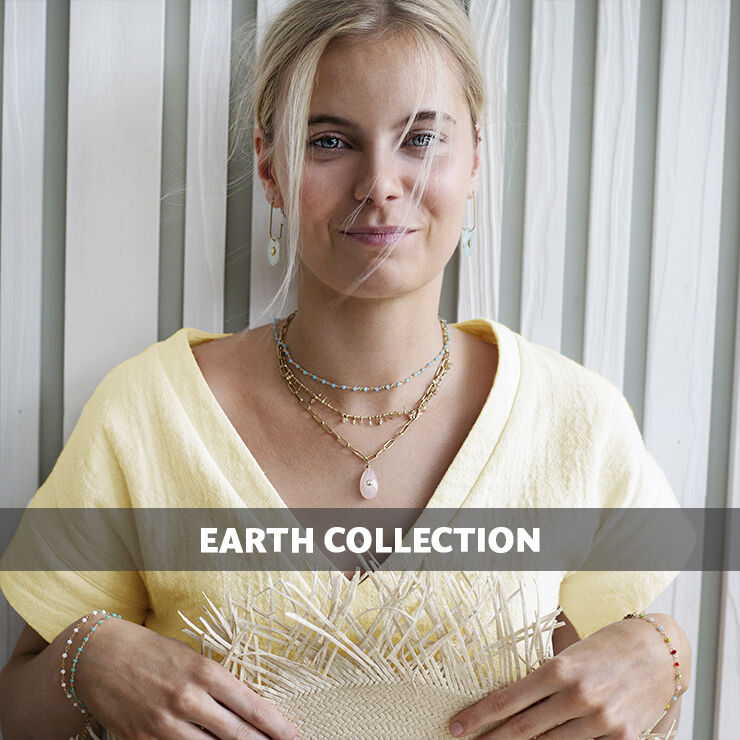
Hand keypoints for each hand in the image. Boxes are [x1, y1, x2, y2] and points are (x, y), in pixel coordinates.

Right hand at [74, 618, 301, 739]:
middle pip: (236, 734)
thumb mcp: (191, 657)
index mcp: (204, 672)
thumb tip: (245, 708)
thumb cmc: (152, 651)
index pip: (251, 705)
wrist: (100, 656)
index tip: (295, 736)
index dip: (277, 725)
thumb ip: (216, 683)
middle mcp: (188, 700)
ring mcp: (163, 724)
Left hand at [448, 615, 684, 738]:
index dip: (478, 715)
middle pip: (522, 728)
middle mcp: (577, 696)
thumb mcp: (570, 651)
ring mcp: (600, 720)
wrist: (659, 651)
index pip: (508, 699)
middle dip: (491, 738)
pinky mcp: (620, 737)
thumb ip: (544, 674)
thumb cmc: (607, 644)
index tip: (456, 726)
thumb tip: (511, 696)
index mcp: (559, 669)